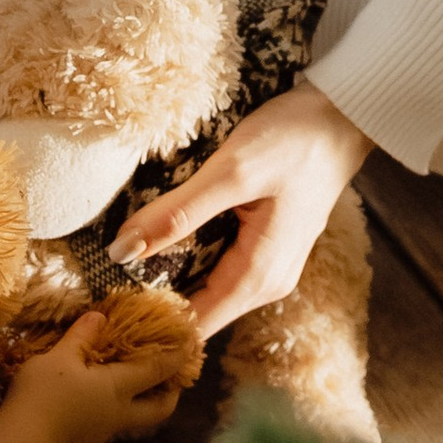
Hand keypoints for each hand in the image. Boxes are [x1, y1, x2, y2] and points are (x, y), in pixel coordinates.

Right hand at [0, 310, 186, 442]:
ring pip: (129, 421)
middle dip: (171, 396)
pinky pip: (101, 429)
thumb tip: (99, 316)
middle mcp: (116, 415)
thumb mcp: (59, 358)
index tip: (191, 345)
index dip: (176, 356)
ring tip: (125, 390)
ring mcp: (100, 437)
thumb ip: (80, 337)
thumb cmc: (43, 395)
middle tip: (175, 384)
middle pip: (158, 410)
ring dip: (135, 406)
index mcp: (117, 388)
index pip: (156, 369)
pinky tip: (86, 407)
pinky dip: (104, 415)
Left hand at [111, 83, 371, 334]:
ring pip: (203, 287)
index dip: (149, 324)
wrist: (344, 116)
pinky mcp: (263, 245)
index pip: (193, 327)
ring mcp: (266, 266)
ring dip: (164, 280)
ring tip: (115, 266)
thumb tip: (123, 252)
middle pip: (196, 311)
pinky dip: (183, 259)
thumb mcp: (232, 173)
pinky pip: (215, 266)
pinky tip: (155, 242)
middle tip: (97, 286)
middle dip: (150, 303)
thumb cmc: (295, 141)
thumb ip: (178, 214)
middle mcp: (265, 283)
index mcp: (258, 278)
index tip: (106, 312)